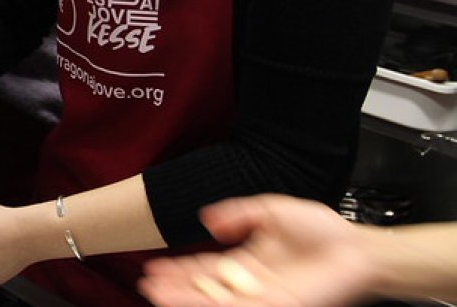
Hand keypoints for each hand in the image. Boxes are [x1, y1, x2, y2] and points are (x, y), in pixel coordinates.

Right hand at [139, 195, 376, 306]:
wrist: (357, 248)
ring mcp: (263, 298)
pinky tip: (197, 302)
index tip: (155, 269)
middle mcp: (250, 283)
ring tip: (159, 297)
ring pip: (216, 302)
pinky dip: (215, 304)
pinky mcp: (280, 305)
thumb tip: (208, 220)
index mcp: (247, 261)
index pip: (204, 269)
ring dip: (187, 300)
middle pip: (204, 289)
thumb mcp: (270, 209)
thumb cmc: (322, 230)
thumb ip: (238, 212)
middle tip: (148, 286)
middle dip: (176, 289)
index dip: (179, 270)